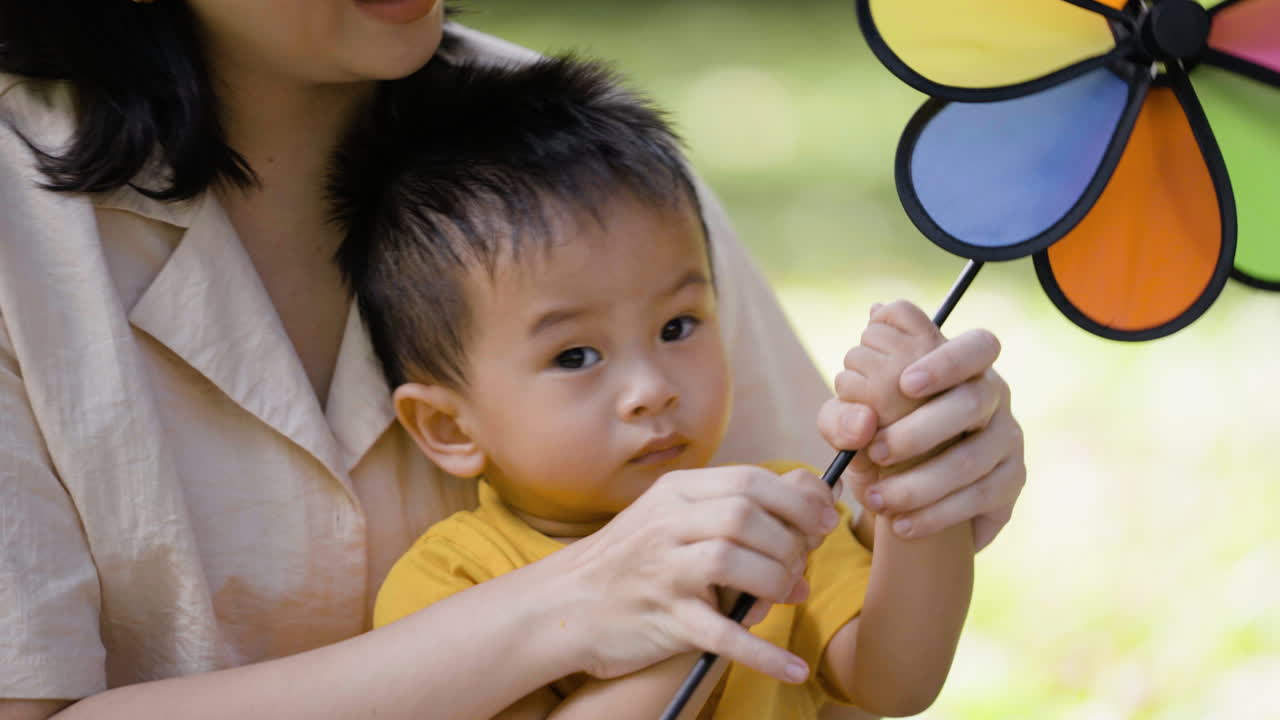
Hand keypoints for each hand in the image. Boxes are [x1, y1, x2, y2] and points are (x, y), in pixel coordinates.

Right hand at [558, 465, 834, 683]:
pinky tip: (793, 667)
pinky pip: (722, 634)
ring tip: (790, 596)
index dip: (798, 500)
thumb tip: (811, 498)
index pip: (749, 480)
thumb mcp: (672, 515)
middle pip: (746, 517)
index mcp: (675, 491)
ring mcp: (663, 571)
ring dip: (777, 581)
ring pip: (735, 562)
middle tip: (804, 565)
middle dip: (791, 541)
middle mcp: (667, 524)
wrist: (565, 606)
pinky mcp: (664, 619)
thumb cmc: (632, 559)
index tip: (826, 520)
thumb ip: (732, 505)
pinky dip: (764, 654)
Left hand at [817, 302, 1025, 550]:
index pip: (976, 347)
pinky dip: (935, 514)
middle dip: (920, 429)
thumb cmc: (879, 436)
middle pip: (973, 400)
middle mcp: (994, 394)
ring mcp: (1008, 438)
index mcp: (961, 365)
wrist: (902, 492)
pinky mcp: (1010, 482)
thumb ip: (843, 413)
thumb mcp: (853, 422)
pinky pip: (979, 498)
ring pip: (972, 458)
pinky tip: (901, 525)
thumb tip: (862, 424)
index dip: (946, 361)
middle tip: (875, 451)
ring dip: (919, 482)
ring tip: (876, 498)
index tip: (904, 383)